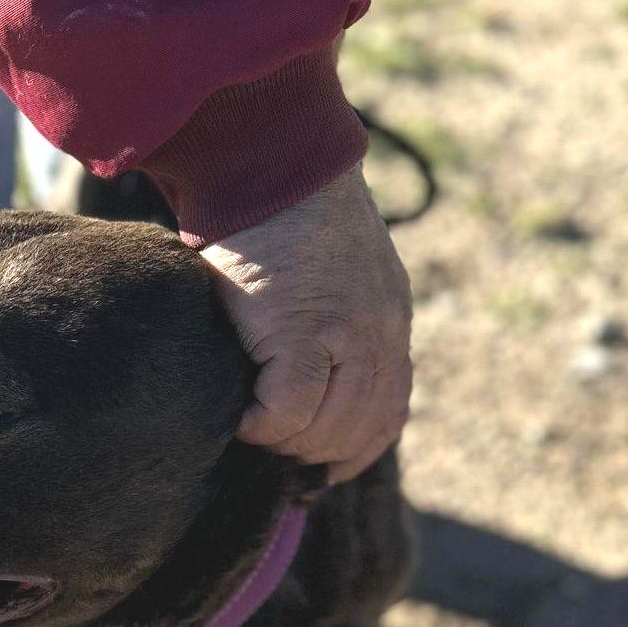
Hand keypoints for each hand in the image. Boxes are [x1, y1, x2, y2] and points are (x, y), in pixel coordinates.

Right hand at [202, 164, 412, 482]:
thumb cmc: (273, 208)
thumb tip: (297, 386)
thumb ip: (329, 321)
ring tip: (249, 424)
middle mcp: (381, 332)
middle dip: (312, 454)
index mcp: (388, 318)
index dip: (351, 452)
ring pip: (324, 430)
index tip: (314, 472)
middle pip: (358, 432)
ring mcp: (347, 335)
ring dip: (283, 441)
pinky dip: (261, 426)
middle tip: (267, 447)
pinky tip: (240, 415)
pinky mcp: (301, 332)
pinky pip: (287, 412)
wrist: (264, 154)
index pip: (388, 413)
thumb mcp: (325, 268)